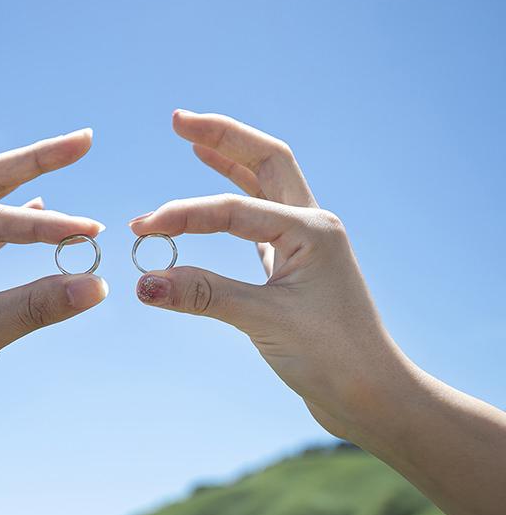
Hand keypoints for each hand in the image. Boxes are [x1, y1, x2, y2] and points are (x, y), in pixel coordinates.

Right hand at [130, 110, 408, 438]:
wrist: (372, 395)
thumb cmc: (332, 356)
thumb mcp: (264, 321)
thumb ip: (202, 294)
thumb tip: (144, 283)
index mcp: (310, 228)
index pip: (232, 209)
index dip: (182, 216)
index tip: (142, 230)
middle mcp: (311, 224)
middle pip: (265, 161)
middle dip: (222, 136)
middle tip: (178, 118)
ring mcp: (304, 242)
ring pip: (264, 186)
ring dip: (230, 160)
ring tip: (193, 141)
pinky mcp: (293, 265)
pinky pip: (258, 220)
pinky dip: (232, 203)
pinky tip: (213, 205)